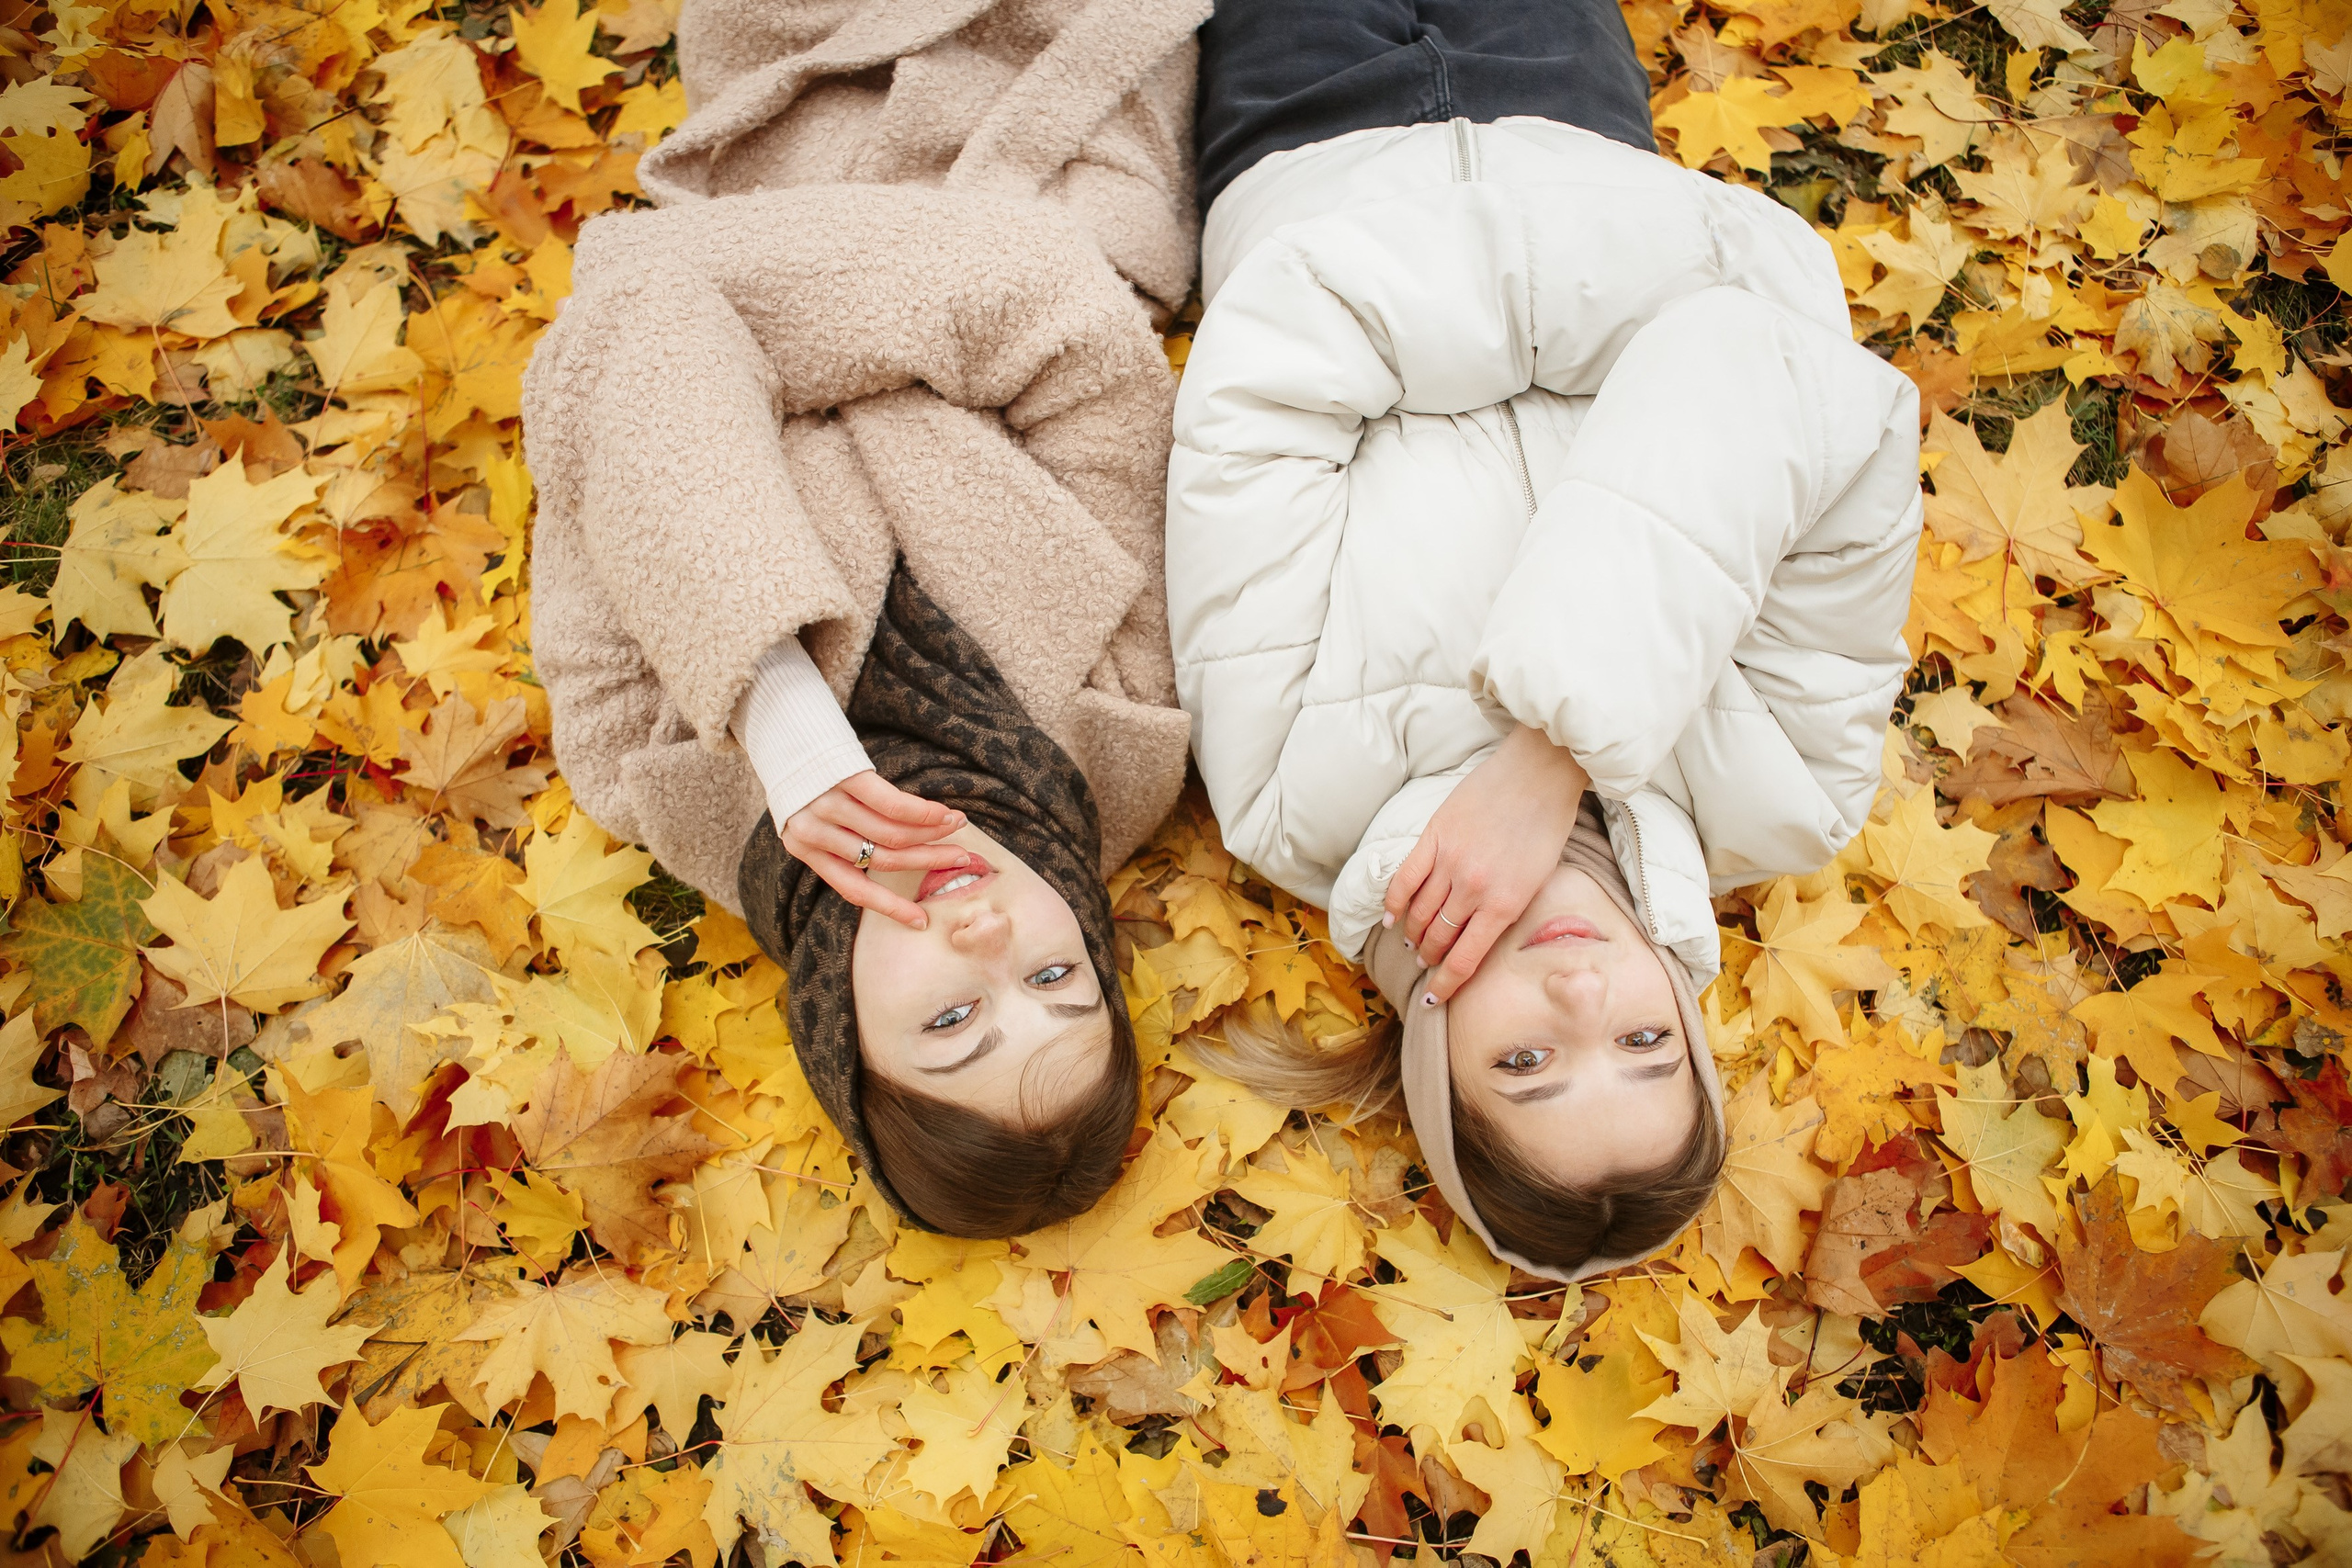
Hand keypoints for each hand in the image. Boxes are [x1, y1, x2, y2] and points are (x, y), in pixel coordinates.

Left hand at [782, 772, 971, 929]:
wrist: (779, 725)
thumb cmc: (804, 774)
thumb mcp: (810, 814)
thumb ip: (840, 838)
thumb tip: (895, 855)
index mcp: (803, 849)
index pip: (852, 888)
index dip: (890, 907)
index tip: (921, 921)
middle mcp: (813, 832)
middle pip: (882, 859)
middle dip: (927, 861)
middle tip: (959, 859)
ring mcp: (828, 805)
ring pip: (891, 834)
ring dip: (932, 833)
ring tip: (957, 826)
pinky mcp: (844, 777)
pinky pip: (892, 805)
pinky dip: (923, 813)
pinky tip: (943, 813)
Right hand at [1382, 725, 1589, 1005]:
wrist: (1540, 773)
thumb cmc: (1548, 825)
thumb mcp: (1538, 880)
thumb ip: (1507, 908)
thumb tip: (1478, 934)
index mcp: (1505, 905)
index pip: (1465, 960)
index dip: (1446, 984)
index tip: (1435, 998)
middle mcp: (1474, 889)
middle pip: (1439, 938)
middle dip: (1430, 959)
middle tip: (1425, 966)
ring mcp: (1450, 862)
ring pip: (1419, 912)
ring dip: (1413, 933)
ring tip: (1413, 943)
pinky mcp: (1434, 837)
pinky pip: (1405, 879)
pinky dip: (1395, 902)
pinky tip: (1391, 916)